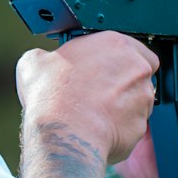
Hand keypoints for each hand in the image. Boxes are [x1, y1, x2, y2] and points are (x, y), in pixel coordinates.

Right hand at [17, 32, 159, 166]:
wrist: (64, 134)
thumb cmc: (53, 97)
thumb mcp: (35, 63)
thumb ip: (47, 57)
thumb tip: (44, 63)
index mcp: (115, 44)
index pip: (133, 47)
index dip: (119, 60)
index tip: (105, 68)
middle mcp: (136, 68)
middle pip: (139, 74)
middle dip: (125, 82)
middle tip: (101, 91)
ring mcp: (142, 98)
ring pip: (138, 101)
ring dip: (123, 106)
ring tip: (95, 113)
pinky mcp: (141, 126)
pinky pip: (132, 126)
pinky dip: (120, 129)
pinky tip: (99, 129)